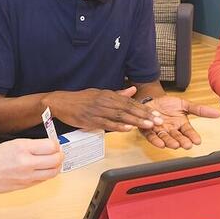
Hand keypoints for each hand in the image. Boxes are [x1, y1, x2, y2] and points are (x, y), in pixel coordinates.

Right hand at [0, 138, 62, 194]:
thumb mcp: (12, 143)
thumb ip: (32, 145)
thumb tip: (48, 145)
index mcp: (22, 148)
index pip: (51, 146)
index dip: (55, 144)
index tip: (54, 142)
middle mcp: (27, 163)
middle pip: (56, 160)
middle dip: (60, 154)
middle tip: (57, 151)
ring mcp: (27, 177)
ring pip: (53, 172)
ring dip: (56, 166)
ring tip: (52, 160)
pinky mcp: (26, 186)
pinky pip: (44, 180)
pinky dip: (47, 173)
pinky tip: (42, 168)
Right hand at [43, 86, 162, 131]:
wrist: (61, 103)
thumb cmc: (81, 99)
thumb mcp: (100, 93)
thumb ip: (117, 93)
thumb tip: (132, 90)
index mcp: (108, 95)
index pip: (130, 101)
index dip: (144, 108)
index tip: (156, 113)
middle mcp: (105, 101)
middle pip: (128, 108)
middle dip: (144, 115)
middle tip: (158, 120)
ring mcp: (98, 111)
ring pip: (120, 116)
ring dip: (136, 121)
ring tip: (148, 125)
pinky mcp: (91, 120)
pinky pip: (107, 123)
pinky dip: (118, 126)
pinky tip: (128, 128)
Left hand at [139, 96, 219, 148]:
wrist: (152, 99)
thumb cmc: (168, 104)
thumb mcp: (184, 104)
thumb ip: (199, 110)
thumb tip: (217, 113)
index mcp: (181, 125)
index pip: (188, 132)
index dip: (193, 136)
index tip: (198, 141)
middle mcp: (171, 130)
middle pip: (178, 137)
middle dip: (182, 141)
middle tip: (187, 145)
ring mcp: (160, 131)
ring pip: (166, 138)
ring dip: (170, 142)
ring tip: (175, 145)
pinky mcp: (148, 130)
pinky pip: (152, 136)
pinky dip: (155, 140)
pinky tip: (160, 143)